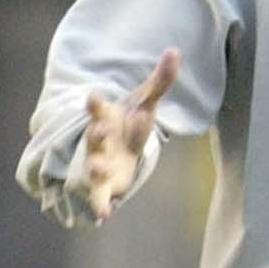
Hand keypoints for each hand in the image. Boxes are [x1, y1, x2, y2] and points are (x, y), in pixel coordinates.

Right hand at [82, 48, 180, 221]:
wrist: (118, 153)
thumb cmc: (129, 126)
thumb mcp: (146, 103)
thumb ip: (161, 80)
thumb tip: (176, 51)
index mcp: (105, 118)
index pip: (98, 108)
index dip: (96, 103)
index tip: (94, 96)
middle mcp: (98, 141)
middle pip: (94, 135)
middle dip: (96, 131)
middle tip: (101, 126)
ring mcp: (98, 164)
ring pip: (92, 165)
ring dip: (93, 166)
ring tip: (97, 167)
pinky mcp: (105, 186)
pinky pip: (99, 198)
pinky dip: (99, 206)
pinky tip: (103, 217)